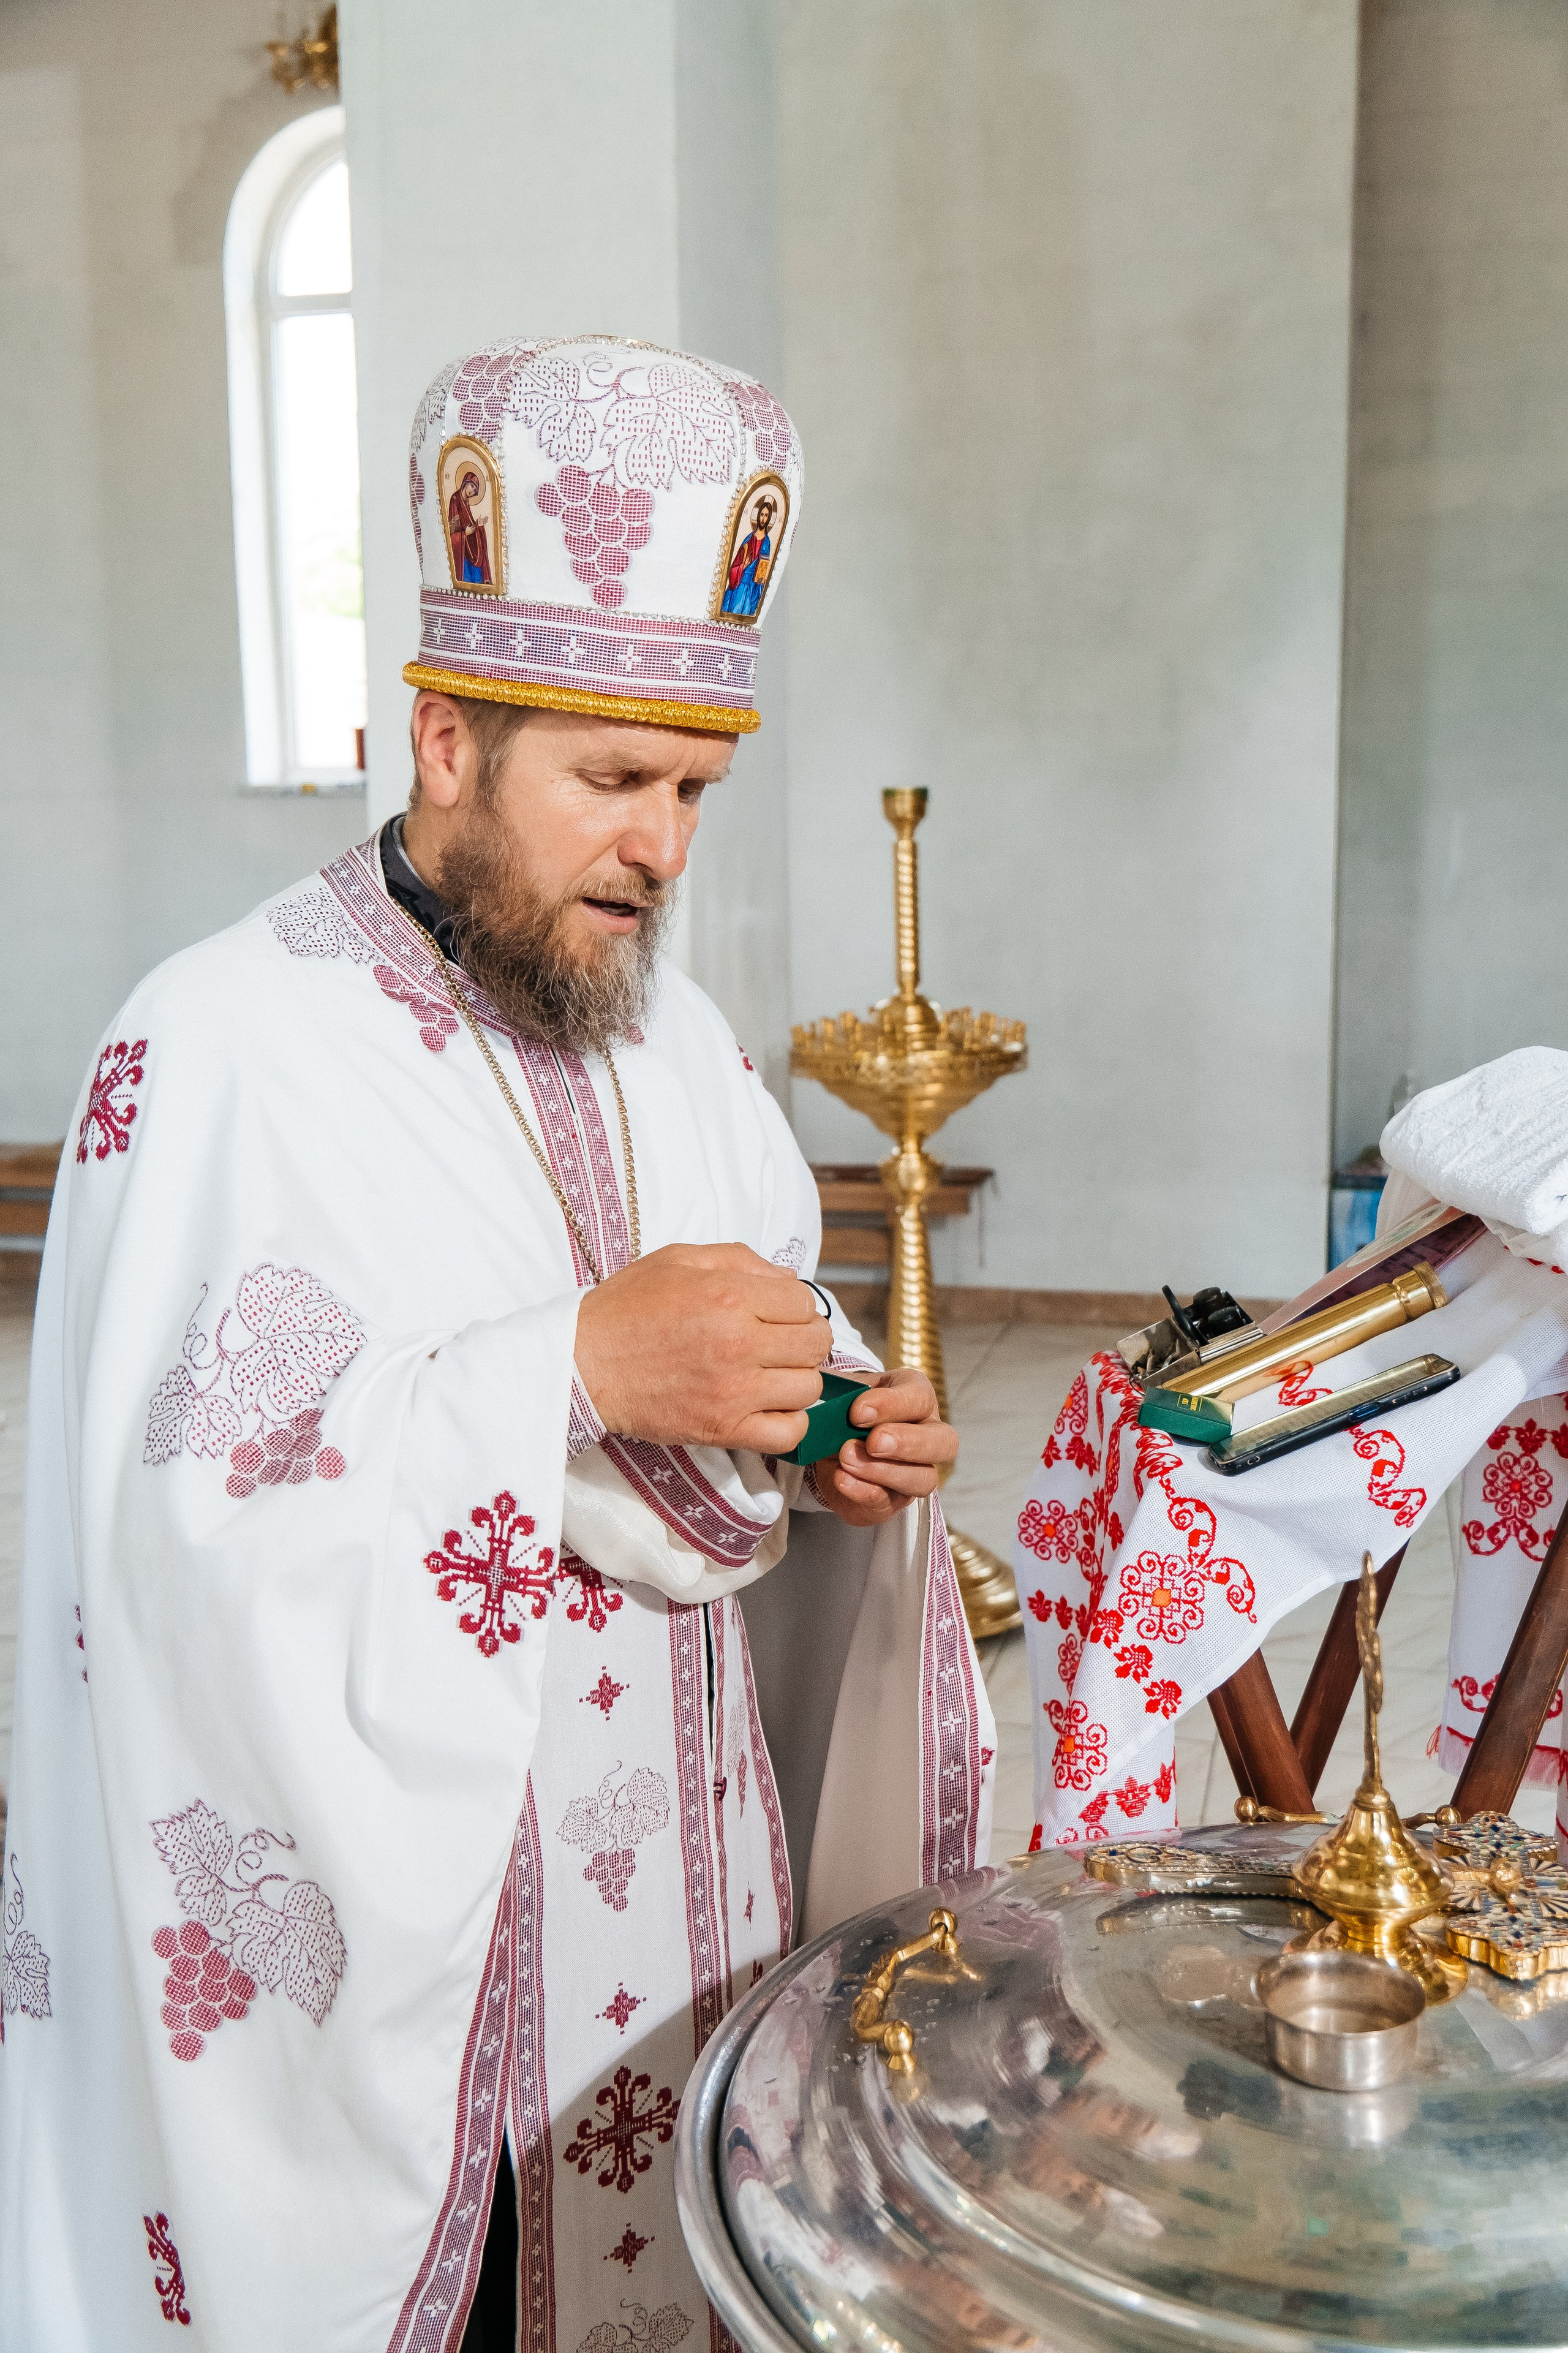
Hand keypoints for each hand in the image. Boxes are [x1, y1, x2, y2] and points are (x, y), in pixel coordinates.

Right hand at [574, 1242, 831, 1450]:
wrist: (583, 1364)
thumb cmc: (626, 1310)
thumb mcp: (678, 1261)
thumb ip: (740, 1260)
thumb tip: (790, 1280)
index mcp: (730, 1296)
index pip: (804, 1301)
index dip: (795, 1305)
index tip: (776, 1312)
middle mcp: (739, 1342)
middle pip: (816, 1343)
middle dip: (804, 1339)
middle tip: (779, 1341)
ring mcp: (734, 1391)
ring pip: (808, 1387)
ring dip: (796, 1379)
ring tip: (770, 1374)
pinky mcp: (724, 1429)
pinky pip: (789, 1433)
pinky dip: (789, 1423)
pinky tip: (768, 1408)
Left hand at [811, 1368, 958, 1525]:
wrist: (829, 1443)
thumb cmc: (845, 1408)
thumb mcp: (842, 1391)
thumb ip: (839, 1392)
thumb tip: (821, 1389)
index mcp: (916, 1396)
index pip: (920, 1398)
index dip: (892, 1405)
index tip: (857, 1411)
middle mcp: (927, 1434)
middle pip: (944, 1442)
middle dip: (908, 1442)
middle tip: (873, 1442)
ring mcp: (916, 1471)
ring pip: (924, 1479)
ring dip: (884, 1472)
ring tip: (847, 1460)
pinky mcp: (894, 1500)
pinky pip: (889, 1502)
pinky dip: (864, 1492)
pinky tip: (842, 1479)